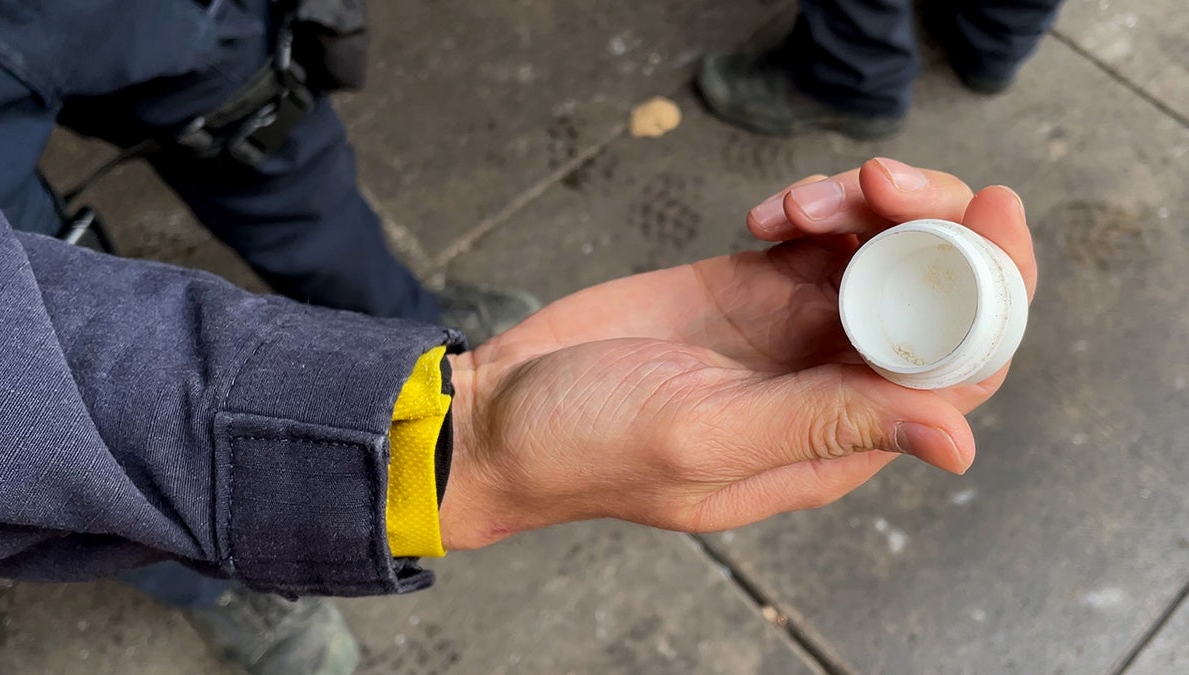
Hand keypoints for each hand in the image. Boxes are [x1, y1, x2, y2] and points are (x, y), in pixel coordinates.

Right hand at [439, 158, 1036, 549]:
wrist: (500, 407)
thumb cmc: (587, 443)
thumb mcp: (704, 434)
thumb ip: (826, 426)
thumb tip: (957, 440)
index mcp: (836, 441)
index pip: (962, 370)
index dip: (992, 290)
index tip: (983, 214)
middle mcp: (831, 385)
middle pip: (937, 298)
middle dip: (931, 226)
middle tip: (879, 182)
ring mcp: (796, 331)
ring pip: (885, 255)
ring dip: (866, 207)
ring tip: (798, 202)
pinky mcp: (756, 285)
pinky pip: (824, 234)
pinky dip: (814, 205)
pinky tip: (767, 210)